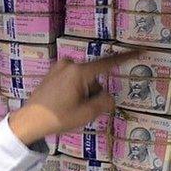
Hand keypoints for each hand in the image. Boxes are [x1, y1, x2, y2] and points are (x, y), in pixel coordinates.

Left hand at [8, 51, 136, 144]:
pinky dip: (74, 90)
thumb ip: (103, 102)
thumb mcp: (86, 113)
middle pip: (94, 77)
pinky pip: (72, 79)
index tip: (140, 50)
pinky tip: (64, 103)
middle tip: (81, 109)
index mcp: (79, 72)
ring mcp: (59, 67)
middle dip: (94, 92)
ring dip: (83, 92)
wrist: (29, 121)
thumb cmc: (58, 117)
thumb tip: (108, 97)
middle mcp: (69, 64)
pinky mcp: (52, 73)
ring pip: (83, 79)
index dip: (126, 57)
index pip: (108, 63)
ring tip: (69, 108)